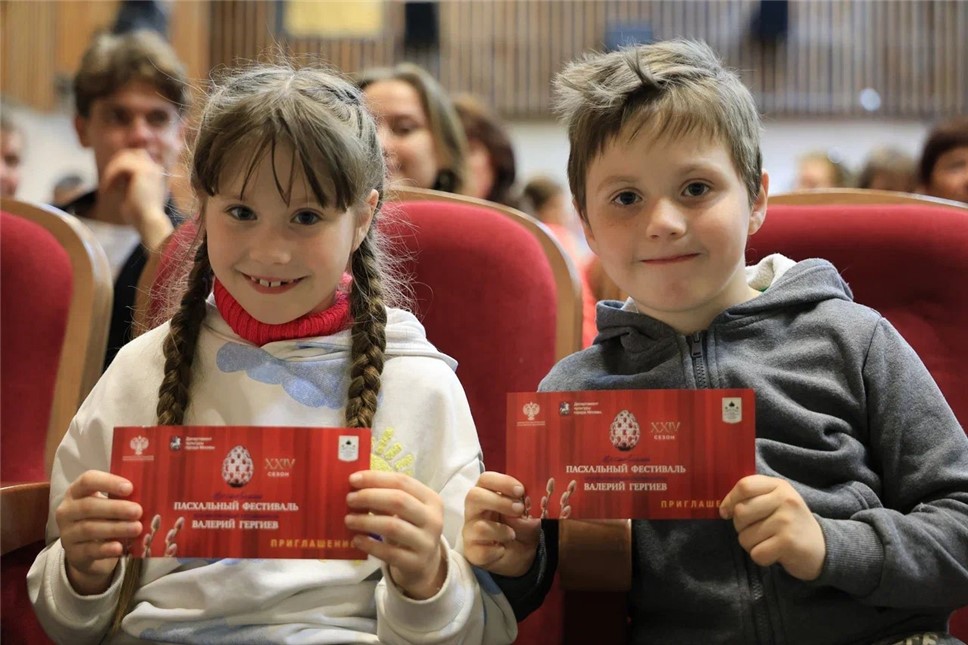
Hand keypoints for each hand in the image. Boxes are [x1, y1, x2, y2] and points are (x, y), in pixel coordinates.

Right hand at [55, 470, 142, 594]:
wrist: (85, 550)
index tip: (130, 487)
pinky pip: (89, 550)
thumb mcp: (106, 504)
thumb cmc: (101, 518)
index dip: (108, 482)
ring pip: (89, 529)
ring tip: (137, 528)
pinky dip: (106, 549)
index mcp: (76, 492)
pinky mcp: (73, 554)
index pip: (87, 480)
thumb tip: (150, 492)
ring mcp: (67, 534)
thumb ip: (121, 497)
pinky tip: (119, 547)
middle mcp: (67, 511)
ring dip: (116, 528)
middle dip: (116, 508)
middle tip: (138, 511)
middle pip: (88, 507)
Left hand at [99, 149, 172, 250]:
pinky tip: (108, 189)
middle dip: (115, 165)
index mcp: (156, 173)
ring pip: (123, 157)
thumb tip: (113, 174)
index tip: (112, 181)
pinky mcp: (143, 171)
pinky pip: (121, 165)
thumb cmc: (141, 215)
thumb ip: (127, 182)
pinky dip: (111, 176)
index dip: (121, 164)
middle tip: (107, 182)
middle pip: (129, 153)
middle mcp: (155, 168)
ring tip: (107, 187)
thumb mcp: (133, 194)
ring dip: (111, 171)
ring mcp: (150, 168)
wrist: (149, 221)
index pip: (137, 156)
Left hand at [344, 470, 445, 599]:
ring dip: (366, 521)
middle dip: (370, 497)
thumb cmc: (409, 528)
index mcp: (431, 499)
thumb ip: (385, 497)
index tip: (353, 479)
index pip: (403, 482)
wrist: (424, 563)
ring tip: (349, 520)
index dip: (376, 478)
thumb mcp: (405, 510)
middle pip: (399, 501)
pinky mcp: (416, 563)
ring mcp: (426, 542)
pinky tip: (356, 540)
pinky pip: (389, 552)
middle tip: (349, 499)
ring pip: (393, 526)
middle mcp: (433, 519)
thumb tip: (356, 487)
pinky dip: (370, 544)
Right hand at [462, 471, 540, 576]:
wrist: (521, 557)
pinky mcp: (471, 552)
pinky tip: (502, 549)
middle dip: (499, 501)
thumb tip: (520, 507)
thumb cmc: (521, 528)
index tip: (520, 490)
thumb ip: (525, 507)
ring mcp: (470, 531)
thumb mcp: (529, 515)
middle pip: (474, 496)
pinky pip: (481, 551)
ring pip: (479, 526)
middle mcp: (474, 511)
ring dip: (501, 530)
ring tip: (512, 535)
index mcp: (487, 494)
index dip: (502, 482)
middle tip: (519, 509)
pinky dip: (496, 550)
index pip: (485, 479)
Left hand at [719, 475, 825, 580]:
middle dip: (740, 527)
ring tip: (769, 542)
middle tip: (757, 531)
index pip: (744, 486)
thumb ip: (752, 498)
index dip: (729, 500)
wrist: (822, 548)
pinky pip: (756, 553)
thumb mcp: (776, 501)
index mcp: (779, 486)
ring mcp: (787, 520)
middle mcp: (784, 499)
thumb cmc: (789, 523)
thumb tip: (723, 509)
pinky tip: (776, 553)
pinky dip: (762, 558)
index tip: (726, 512)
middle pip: (740, 512)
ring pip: (745, 537)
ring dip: (752, 545)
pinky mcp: (788, 542)